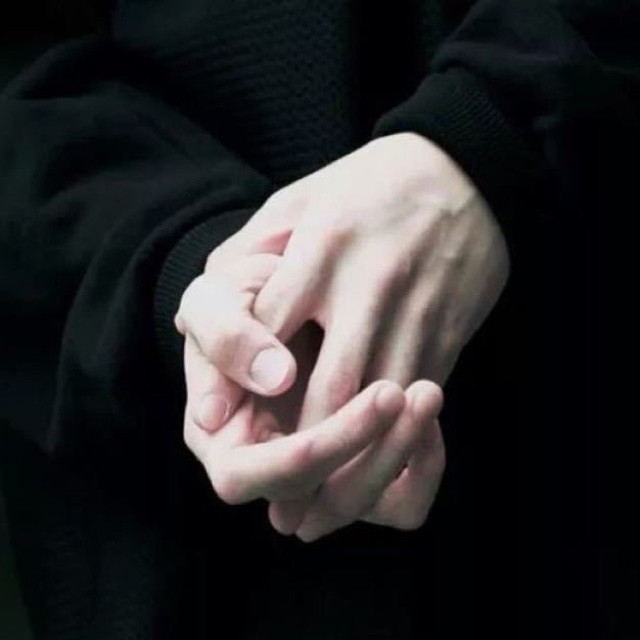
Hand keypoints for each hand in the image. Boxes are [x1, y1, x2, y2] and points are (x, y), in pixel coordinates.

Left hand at [178, 131, 504, 537]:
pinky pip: (421, 397)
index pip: (266, 332)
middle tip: (281, 504)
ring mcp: (416, 310)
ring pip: (380, 407)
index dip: (238, 391)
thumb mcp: (295, 201)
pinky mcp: (451, 328)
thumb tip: (195, 318)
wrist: (464, 168)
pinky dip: (398, 442)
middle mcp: (367, 284)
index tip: (220, 434)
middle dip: (302, 455)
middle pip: (330, 390)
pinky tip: (378, 469)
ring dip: (353, 466)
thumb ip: (246, 257)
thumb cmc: (365, 186)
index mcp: (319, 248)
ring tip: (324, 507)